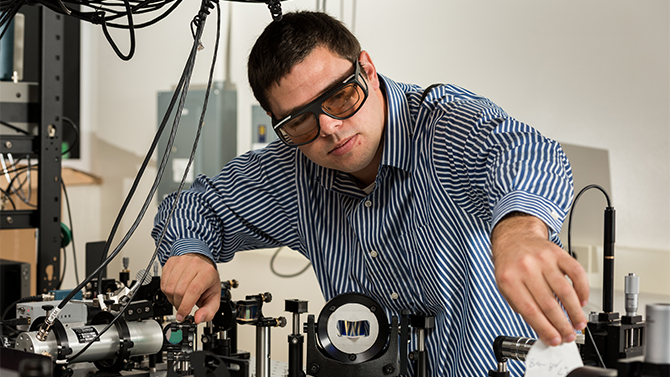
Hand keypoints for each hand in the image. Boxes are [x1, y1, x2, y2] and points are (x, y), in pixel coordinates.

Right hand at [161, 253, 220, 323]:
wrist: (202, 266)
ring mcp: (182, 261)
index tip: (182, 316)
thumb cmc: (208, 281)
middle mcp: (195, 264)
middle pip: (179, 291)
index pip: (193, 290)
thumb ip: (208, 311)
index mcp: (207, 273)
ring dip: (172, 299)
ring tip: (179, 299)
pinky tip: (175, 291)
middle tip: (182, 308)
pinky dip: (166, 291)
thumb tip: (198, 319)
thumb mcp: (214, 297)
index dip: (185, 306)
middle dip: (178, 305)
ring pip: (169, 287)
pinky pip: (163, 282)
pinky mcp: (171, 262)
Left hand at [491, 214, 588, 345]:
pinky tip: (582, 301)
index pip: (530, 310)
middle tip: (569, 335)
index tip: (554, 340)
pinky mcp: (558, 253)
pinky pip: (576, 273)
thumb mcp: (506, 287)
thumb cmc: (510, 265)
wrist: (514, 238)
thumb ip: (522, 307)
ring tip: (578, 323)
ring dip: (575, 312)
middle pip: (549, 303)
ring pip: (565, 291)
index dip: (545, 328)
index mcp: (509, 279)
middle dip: (562, 325)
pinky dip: (582, 290)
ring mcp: (543, 259)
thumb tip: (544, 330)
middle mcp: (526, 268)